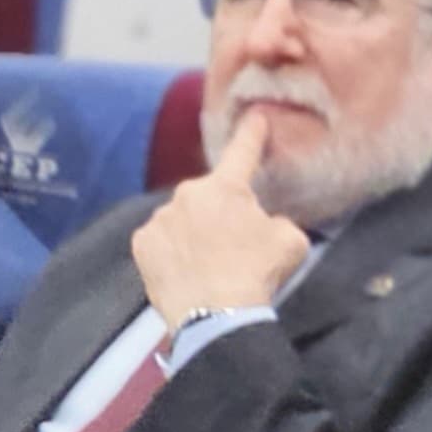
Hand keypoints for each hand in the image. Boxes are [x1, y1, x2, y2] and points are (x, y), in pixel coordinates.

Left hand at [133, 110, 307, 324]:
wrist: (217, 316)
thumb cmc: (257, 274)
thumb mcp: (290, 242)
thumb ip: (277, 222)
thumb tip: (266, 225)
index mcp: (226, 188)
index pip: (243, 151)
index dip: (252, 133)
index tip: (256, 115)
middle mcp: (187, 194)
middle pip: (208, 197)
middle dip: (220, 213)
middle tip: (234, 246)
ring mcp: (160, 219)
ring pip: (182, 219)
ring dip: (194, 234)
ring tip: (209, 266)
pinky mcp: (142, 245)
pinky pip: (161, 241)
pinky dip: (172, 252)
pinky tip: (187, 272)